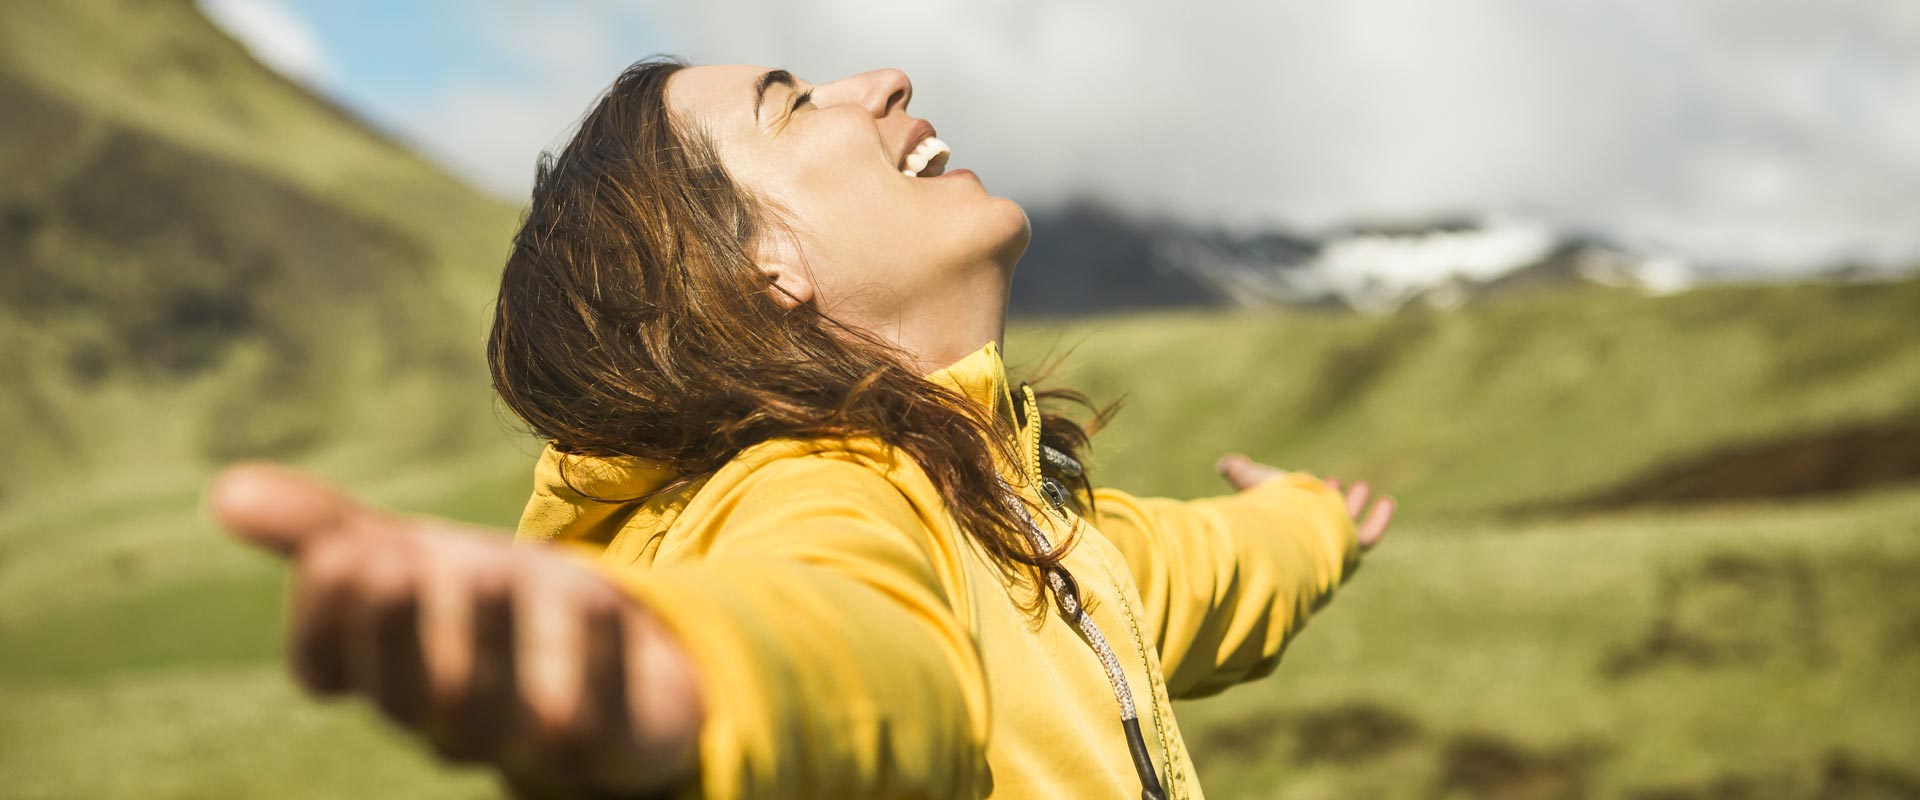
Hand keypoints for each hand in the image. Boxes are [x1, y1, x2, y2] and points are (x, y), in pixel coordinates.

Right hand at [207, 463, 701, 796]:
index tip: (339, 548)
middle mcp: (448, 717)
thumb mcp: (412, 559)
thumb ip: (325, 531)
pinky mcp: (613, 745)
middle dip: (394, 629)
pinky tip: (596, 595)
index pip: (328, 668)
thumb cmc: (491, 610)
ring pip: (494, 714)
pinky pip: (598, 724)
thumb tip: (223, 491)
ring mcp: (528, 741)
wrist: (619, 657)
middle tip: (388, 557)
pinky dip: (595, 661)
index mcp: (388, 675)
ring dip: (488, 641)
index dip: (325, 618)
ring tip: (483, 567)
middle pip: (406, 693)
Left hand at [1216, 453, 1392, 550]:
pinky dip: (1379, 520)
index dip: (1302, 494)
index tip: (1313, 476)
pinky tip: (1388, 502)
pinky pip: (1368, 536)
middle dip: (1327, 500)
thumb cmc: (1267, 511)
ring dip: (1353, 506)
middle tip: (1334, 481)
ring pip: (1345, 527)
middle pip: (1319, 520)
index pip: (1294, 513)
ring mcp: (1329, 545)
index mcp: (1283, 527)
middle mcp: (1306, 539)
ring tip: (1363, 486)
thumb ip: (1241, 473)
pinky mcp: (1349, 548)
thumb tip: (1224, 464)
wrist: (1286, 535)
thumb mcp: (1253, 484)